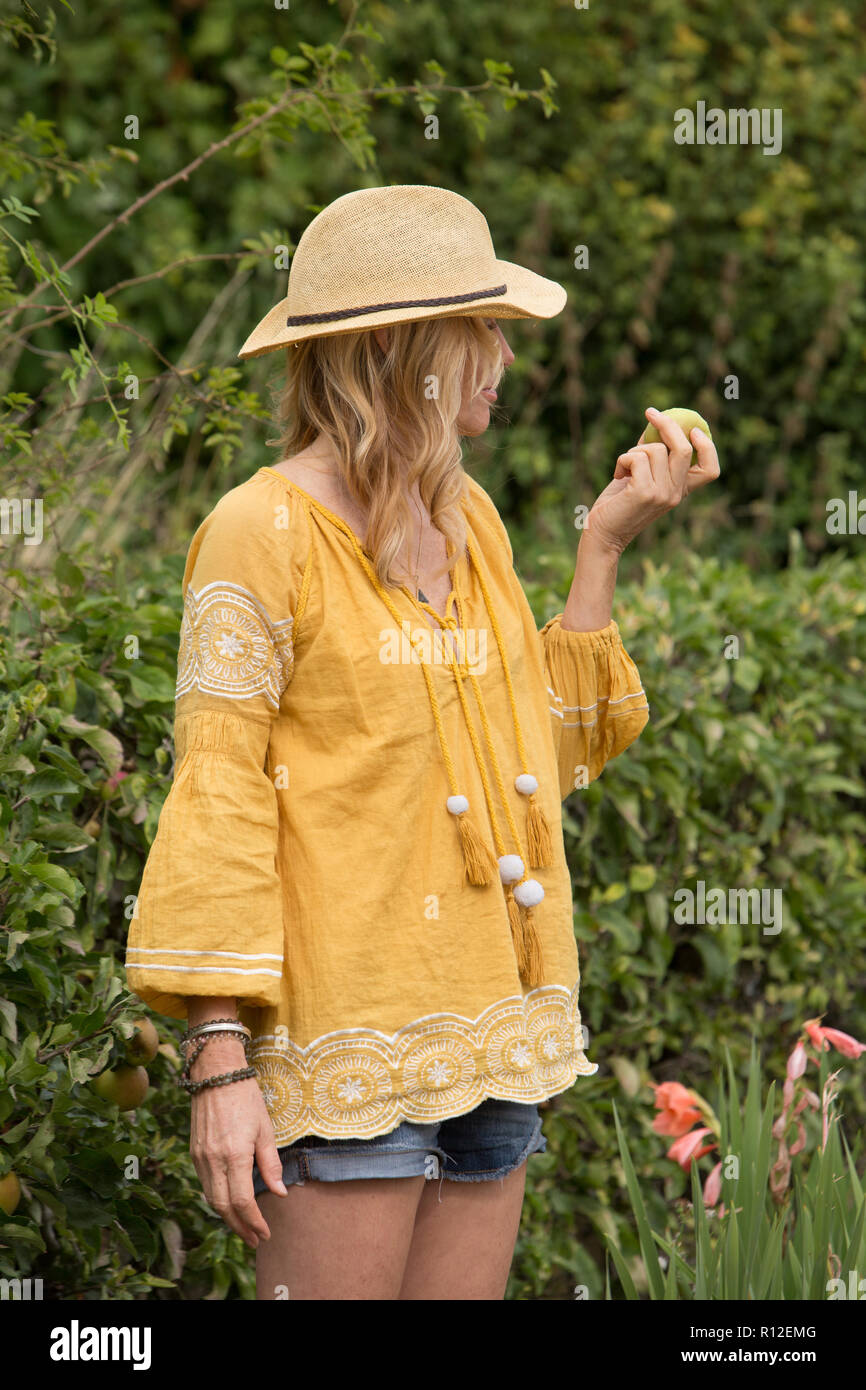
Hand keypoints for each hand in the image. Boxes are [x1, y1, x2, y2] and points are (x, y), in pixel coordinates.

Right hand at [189, 1037, 287, 1249]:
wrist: (215, 1074)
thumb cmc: (246, 1097)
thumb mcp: (265, 1128)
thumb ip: (271, 1164)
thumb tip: (280, 1193)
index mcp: (234, 1154)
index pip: (242, 1201)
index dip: (254, 1221)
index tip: (265, 1233)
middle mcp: (213, 1160)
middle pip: (223, 1207)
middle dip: (239, 1227)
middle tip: (255, 1239)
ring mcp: (200, 1157)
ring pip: (211, 1198)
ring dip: (227, 1217)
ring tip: (245, 1227)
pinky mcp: (194, 1152)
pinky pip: (205, 1184)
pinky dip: (218, 1199)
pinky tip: (230, 1203)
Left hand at [583, 406, 720, 554]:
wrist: (602, 533)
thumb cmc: (618, 503)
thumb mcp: (641, 475)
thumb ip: (652, 454)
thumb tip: (657, 424)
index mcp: (680, 491)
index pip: (710, 471)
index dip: (708, 446)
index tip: (693, 429)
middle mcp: (676, 494)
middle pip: (684, 449)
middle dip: (667, 425)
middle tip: (650, 413)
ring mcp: (662, 494)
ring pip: (655, 450)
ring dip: (634, 451)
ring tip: (624, 467)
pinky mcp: (645, 492)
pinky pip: (637, 457)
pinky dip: (623, 459)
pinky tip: (618, 474)